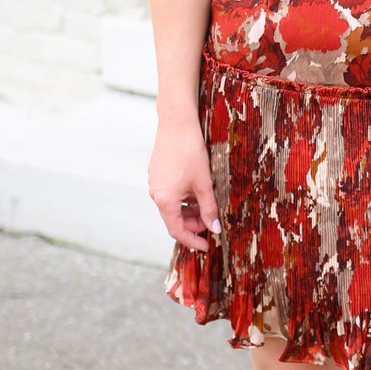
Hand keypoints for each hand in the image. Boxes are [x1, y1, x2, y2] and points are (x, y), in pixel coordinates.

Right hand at [148, 117, 219, 251]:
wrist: (176, 123)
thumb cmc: (190, 152)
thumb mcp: (204, 183)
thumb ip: (209, 209)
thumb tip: (215, 229)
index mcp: (165, 200)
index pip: (177, 231)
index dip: (193, 241)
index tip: (207, 246)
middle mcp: (156, 194)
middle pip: (175, 219)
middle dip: (194, 224)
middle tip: (213, 222)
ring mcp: (155, 183)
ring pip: (174, 206)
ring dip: (190, 210)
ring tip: (208, 204)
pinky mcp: (157, 174)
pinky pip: (171, 193)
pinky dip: (184, 198)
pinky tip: (199, 190)